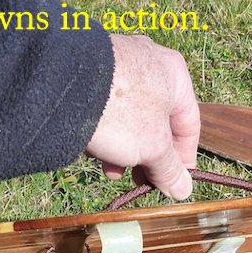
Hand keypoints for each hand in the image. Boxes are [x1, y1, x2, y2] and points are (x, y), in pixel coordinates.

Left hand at [85, 34, 199, 200]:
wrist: (62, 82)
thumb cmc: (120, 111)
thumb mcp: (153, 148)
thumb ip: (170, 169)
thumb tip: (183, 189)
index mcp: (175, 75)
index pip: (189, 126)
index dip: (184, 159)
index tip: (174, 183)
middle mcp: (150, 62)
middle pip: (158, 122)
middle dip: (148, 157)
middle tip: (139, 181)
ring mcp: (118, 63)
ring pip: (130, 117)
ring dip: (125, 149)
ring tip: (111, 170)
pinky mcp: (91, 70)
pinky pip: (107, 107)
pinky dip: (106, 130)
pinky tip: (94, 149)